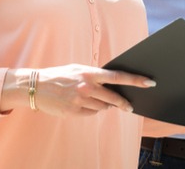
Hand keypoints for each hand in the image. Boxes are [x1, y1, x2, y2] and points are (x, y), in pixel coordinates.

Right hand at [2, 64, 155, 115]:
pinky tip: (82, 104)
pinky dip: (91, 110)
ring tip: (92, 99)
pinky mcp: (74, 111)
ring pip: (102, 107)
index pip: (118, 77)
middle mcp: (87, 87)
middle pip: (113, 98)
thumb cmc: (60, 75)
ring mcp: (80, 100)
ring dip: (103, 105)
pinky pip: (91, 113)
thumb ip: (95, 76)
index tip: (149, 82)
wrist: (36, 86)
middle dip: (123, 103)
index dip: (136, 80)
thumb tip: (112, 83)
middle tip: (129, 106)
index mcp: (90, 73)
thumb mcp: (78, 69)